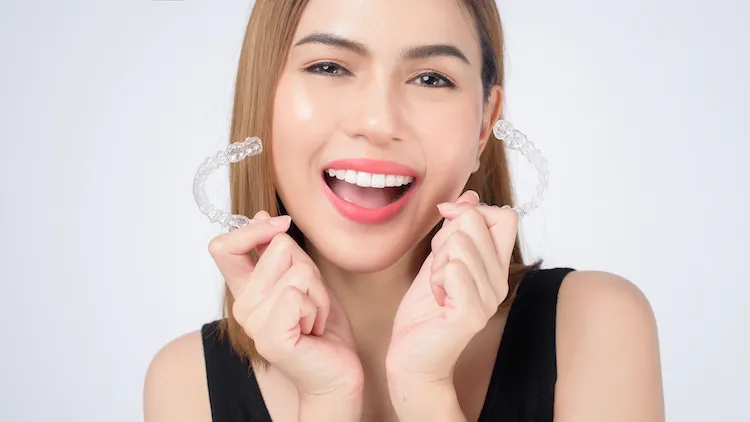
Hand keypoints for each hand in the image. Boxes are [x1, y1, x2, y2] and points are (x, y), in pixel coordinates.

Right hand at [208, 211, 363, 417]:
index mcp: (246, 289)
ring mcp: (253, 323)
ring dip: (318, 292)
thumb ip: (281, 251)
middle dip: (310, 270)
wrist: (337, 371)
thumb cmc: (322, 327)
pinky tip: (313, 329)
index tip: (279, 225)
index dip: (251, 229)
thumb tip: (261, 215)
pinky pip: (297, 294)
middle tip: (310, 302)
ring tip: (313, 317)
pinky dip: (318, 307)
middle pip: (278, 248)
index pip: (223, 246)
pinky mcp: (269, 337)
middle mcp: (243, 305)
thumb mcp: (305, 278)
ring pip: (297, 270)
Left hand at [386, 191, 518, 386]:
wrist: (412, 357)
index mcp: (495, 267)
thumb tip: (468, 194)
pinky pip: (454, 270)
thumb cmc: (424, 311)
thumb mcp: (439, 260)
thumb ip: (454, 230)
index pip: (506, 216)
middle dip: (446, 236)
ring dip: (437, 262)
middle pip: (477, 222)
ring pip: (460, 244)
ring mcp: (488, 299)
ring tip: (438, 287)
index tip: (447, 219)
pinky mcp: (471, 314)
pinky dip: (435, 278)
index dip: (472, 209)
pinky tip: (437, 299)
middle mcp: (499, 281)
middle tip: (439, 269)